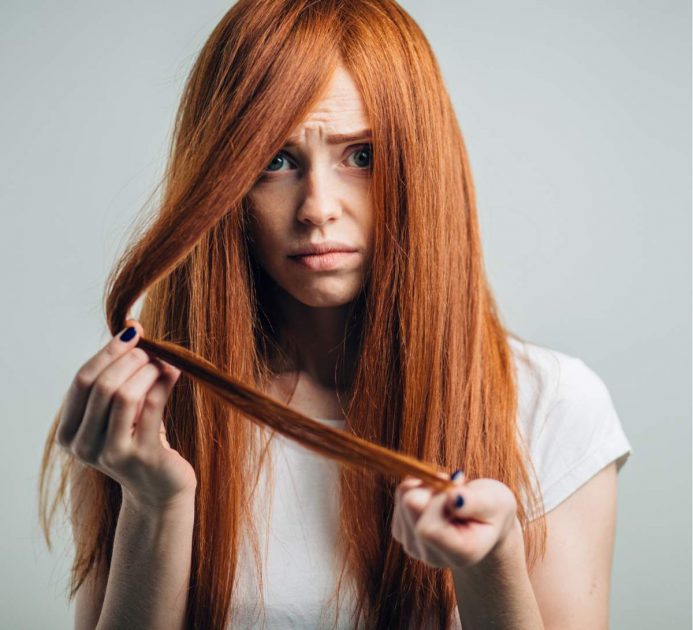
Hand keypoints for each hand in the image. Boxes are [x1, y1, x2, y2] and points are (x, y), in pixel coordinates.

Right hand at [56, 319, 196, 510]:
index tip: (131, 332)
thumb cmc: (138, 440)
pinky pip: (153, 406)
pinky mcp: (143, 456)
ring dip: (147, 369)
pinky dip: (164, 381)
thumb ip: (116, 379)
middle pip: (102, 385)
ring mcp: (112, 454)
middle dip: (129, 358)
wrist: (159, 488)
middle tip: (151, 347)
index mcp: (69, 433)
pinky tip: (175, 370)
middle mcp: (84, 446)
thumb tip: (131, 329)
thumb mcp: (118, 413)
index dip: (107, 352)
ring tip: (164, 360)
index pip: (82, 380)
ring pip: (124, 395)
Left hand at [391, 471, 519, 571]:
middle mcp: (432, 556)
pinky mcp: (402, 533)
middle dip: (432, 486)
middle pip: (411, 505)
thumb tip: (452, 498)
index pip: (427, 528)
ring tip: (448, 493)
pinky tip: (436, 496)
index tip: (458, 489)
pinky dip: (418, 487)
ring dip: (425, 486)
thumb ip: (474, 502)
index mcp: (460, 554)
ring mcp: (414, 546)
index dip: (439, 500)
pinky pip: (400, 496)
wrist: (484, 522)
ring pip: (403, 497)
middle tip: (455, 485)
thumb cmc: (493, 510)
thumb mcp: (496, 501)